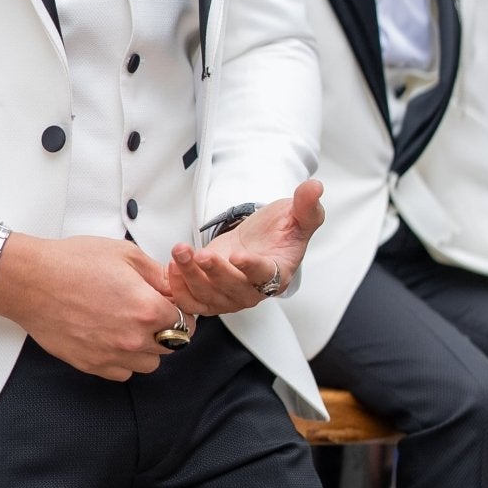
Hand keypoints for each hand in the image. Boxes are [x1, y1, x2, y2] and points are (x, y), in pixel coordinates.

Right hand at [0, 234, 181, 380]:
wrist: (33, 281)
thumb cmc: (72, 264)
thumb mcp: (125, 254)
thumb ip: (157, 273)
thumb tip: (173, 286)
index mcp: (146, 309)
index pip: (185, 322)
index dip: (180, 311)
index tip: (172, 305)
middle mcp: (132, 338)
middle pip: (171, 345)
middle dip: (166, 328)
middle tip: (149, 311)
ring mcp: (112, 355)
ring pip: (149, 363)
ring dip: (147, 347)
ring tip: (131, 325)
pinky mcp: (92, 365)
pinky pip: (123, 372)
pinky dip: (124, 358)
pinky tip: (113, 337)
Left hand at [166, 179, 323, 315]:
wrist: (260, 242)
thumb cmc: (279, 232)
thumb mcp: (297, 216)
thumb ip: (306, 205)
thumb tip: (315, 187)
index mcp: (276, 273)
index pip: (264, 275)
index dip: (251, 267)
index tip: (238, 256)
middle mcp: (252, 291)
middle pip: (233, 290)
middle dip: (214, 273)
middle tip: (201, 255)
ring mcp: (228, 296)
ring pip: (208, 296)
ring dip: (190, 277)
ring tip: (180, 253)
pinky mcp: (209, 294)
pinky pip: (192, 301)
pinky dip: (179, 288)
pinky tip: (172, 267)